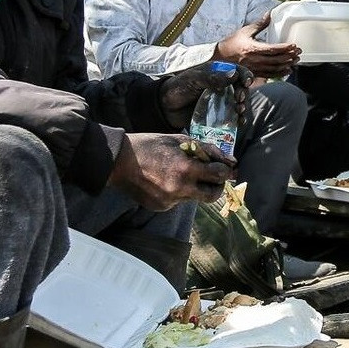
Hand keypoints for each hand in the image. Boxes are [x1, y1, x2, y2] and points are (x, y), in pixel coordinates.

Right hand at [108, 134, 235, 209]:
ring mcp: (169, 201)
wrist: (118, 161)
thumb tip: (230, 161)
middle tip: (213, 177)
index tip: (224, 167)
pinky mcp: (160, 207)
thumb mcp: (180, 141)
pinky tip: (166, 180)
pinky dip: (179, 192)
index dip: (225, 171)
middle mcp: (179, 189)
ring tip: (181, 173)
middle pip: (212, 196)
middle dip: (216, 186)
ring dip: (195, 187)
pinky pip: (178, 201)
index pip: (219, 176)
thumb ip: (207, 150)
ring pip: (194, 198)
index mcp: (185, 169)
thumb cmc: (150, 146)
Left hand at [158, 59, 253, 129]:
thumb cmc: (178, 88)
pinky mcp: (219, 116)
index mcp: (218, 73)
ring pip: (239, 104)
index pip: (238, 72)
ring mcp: (221, 102)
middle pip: (242, 89)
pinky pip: (233, 118)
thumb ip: (212, 77)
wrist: (165, 108)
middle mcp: (222, 86)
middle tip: (239, 101)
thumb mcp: (193, 79)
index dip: (245, 76)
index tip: (246, 83)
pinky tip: (239, 123)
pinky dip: (238, 120)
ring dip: (243, 108)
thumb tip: (234, 75)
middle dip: (244, 94)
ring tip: (239, 113)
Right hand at [215, 13, 300, 78]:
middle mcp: (255, 60)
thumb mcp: (245, 31)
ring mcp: (255, 68)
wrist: (220, 57)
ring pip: (274, 69)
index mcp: (253, 48)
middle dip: (289, 56)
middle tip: (298, 52)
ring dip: (286, 65)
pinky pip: (269, 75)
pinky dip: (279, 73)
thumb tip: (270, 13)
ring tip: (296, 60)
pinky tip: (287, 70)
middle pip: (276, 60)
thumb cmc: (232, 43)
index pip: (272, 49)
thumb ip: (259, 24)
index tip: (294, 45)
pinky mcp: (254, 73)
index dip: (284, 48)